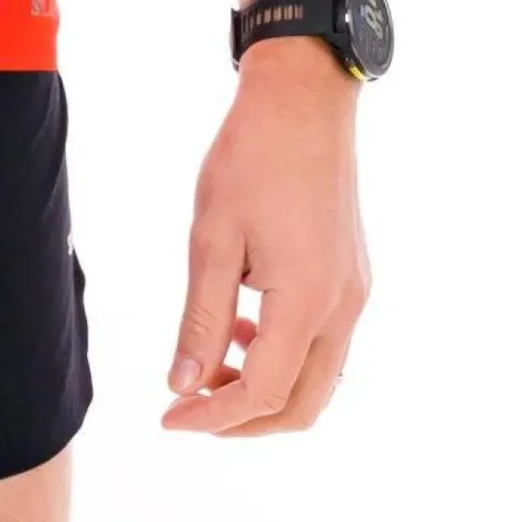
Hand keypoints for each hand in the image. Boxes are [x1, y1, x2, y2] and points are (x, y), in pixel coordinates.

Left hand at [163, 41, 369, 436]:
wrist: (304, 99)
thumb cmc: (253, 158)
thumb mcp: (211, 243)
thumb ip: (200, 323)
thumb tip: (182, 385)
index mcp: (307, 300)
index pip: (261, 394)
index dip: (211, 418)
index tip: (168, 416)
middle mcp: (342, 306)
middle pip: (299, 407)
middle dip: (242, 422)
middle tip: (190, 409)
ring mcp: (353, 294)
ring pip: (315, 383)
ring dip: (262, 393)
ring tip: (211, 367)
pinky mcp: (351, 280)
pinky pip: (323, 348)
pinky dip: (282, 361)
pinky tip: (242, 332)